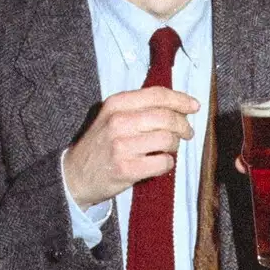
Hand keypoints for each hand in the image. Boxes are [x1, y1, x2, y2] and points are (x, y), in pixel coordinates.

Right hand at [62, 87, 198, 208]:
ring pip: (168, 140)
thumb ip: (139, 108)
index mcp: (116, 104)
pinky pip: (163, 162)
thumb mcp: (111, 117)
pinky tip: (160, 163)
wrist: (75, 175)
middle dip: (183, 126)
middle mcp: (118, 122)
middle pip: (167, 117)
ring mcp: (121, 146)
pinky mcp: (127, 169)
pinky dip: (167, 163)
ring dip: (174, 146)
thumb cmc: (100, 145)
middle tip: (187, 133)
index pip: (157, 95)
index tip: (194, 106)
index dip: (180, 100)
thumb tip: (178, 106)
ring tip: (168, 149)